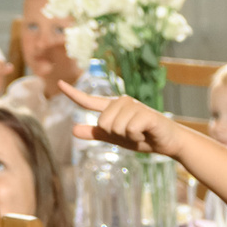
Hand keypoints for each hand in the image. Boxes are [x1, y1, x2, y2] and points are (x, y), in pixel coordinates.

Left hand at [66, 83, 191, 158]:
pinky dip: (137, 137)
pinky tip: (146, 133)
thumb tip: (73, 129)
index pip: (89, 101)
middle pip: (103, 123)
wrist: (168, 142)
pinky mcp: (145, 113)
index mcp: (112, 107)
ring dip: (128, 137)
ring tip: (140, 133)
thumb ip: (96, 133)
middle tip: (132, 134)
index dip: (73, 94)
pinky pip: (130, 129)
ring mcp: (134, 105)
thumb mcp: (116, 138)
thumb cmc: (142, 137)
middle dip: (116, 135)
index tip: (59, 84)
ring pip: (116, 127)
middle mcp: (121, 102)